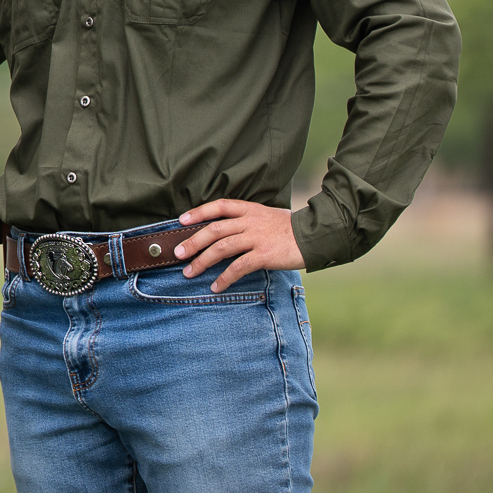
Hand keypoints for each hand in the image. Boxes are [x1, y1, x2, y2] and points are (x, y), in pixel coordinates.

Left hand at [174, 199, 304, 292]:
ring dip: (202, 261)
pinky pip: (238, 267)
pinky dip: (224, 278)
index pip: (219, 206)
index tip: (181, 220)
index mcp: (250, 209)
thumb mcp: (268, 216)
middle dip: (193, 242)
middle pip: (214, 229)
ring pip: (221, 248)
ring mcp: (256, 238)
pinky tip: (215, 286)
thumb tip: (227, 232)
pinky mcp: (264, 255)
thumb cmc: (291, 229)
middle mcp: (250, 221)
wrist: (315, 237)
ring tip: (189, 272)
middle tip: (177, 253)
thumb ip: (248, 221)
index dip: (199, 212)